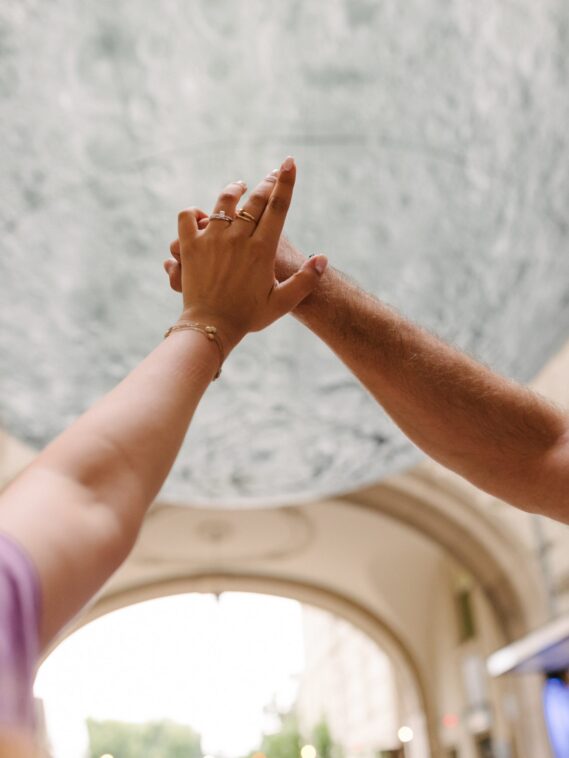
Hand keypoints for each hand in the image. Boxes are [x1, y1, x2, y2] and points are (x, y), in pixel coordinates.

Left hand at [164, 158, 326, 350]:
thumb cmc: (249, 316)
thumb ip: (306, 280)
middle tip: (272, 175)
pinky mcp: (189, 246)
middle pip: (254, 199)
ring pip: (223, 202)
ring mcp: (212, 240)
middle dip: (266, 183)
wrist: (211, 327)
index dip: (285, 182)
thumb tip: (323, 258)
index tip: (288, 163)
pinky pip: (187, 216)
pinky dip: (194, 212)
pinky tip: (201, 214)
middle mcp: (238, 239)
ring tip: (239, 188)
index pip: (277, 206)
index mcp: (262, 249)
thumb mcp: (282, 302)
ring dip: (233, 191)